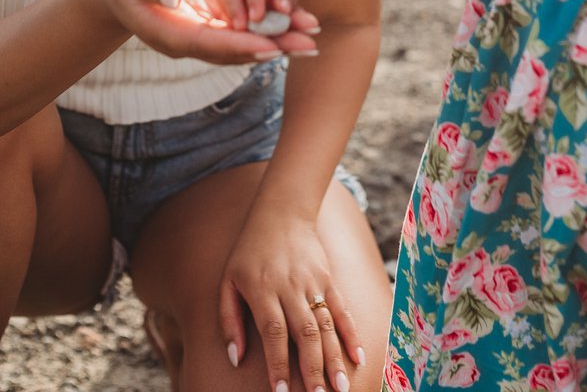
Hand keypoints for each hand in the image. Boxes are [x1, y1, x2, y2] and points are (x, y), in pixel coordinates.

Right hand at [100, 0, 318, 63]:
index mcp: (168, 32)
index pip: (208, 43)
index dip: (240, 45)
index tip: (269, 45)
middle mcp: (188, 40)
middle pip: (234, 49)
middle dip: (271, 46)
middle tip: (308, 45)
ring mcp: (201, 32)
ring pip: (244, 40)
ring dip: (277, 38)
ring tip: (311, 34)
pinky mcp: (211, 19)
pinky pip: (244, 25)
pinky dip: (268, 23)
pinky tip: (295, 19)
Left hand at [220, 206, 366, 391]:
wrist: (281, 213)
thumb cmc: (248, 252)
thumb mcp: (227, 281)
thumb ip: (228, 320)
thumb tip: (235, 359)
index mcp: (262, 289)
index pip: (273, 332)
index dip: (278, 363)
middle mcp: (290, 287)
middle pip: (305, 333)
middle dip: (312, 369)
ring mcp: (313, 283)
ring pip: (326, 325)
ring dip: (335, 358)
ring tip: (340, 387)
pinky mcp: (328, 279)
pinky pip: (343, 310)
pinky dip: (351, 334)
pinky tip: (359, 357)